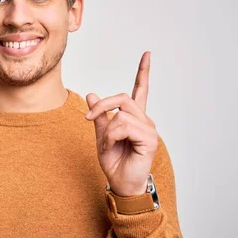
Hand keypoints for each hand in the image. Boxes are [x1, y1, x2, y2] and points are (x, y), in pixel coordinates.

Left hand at [84, 51, 158, 196]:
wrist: (121, 183)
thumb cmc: (114, 162)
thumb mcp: (101, 136)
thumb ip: (99, 117)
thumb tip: (92, 94)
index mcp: (134, 118)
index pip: (140, 90)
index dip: (143, 72)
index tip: (147, 54)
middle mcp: (143, 120)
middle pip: (122, 97)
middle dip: (102, 105)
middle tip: (89, 118)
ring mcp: (148, 129)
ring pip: (120, 114)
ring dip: (107, 130)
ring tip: (107, 145)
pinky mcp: (149, 138)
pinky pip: (123, 126)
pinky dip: (112, 136)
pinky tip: (113, 147)